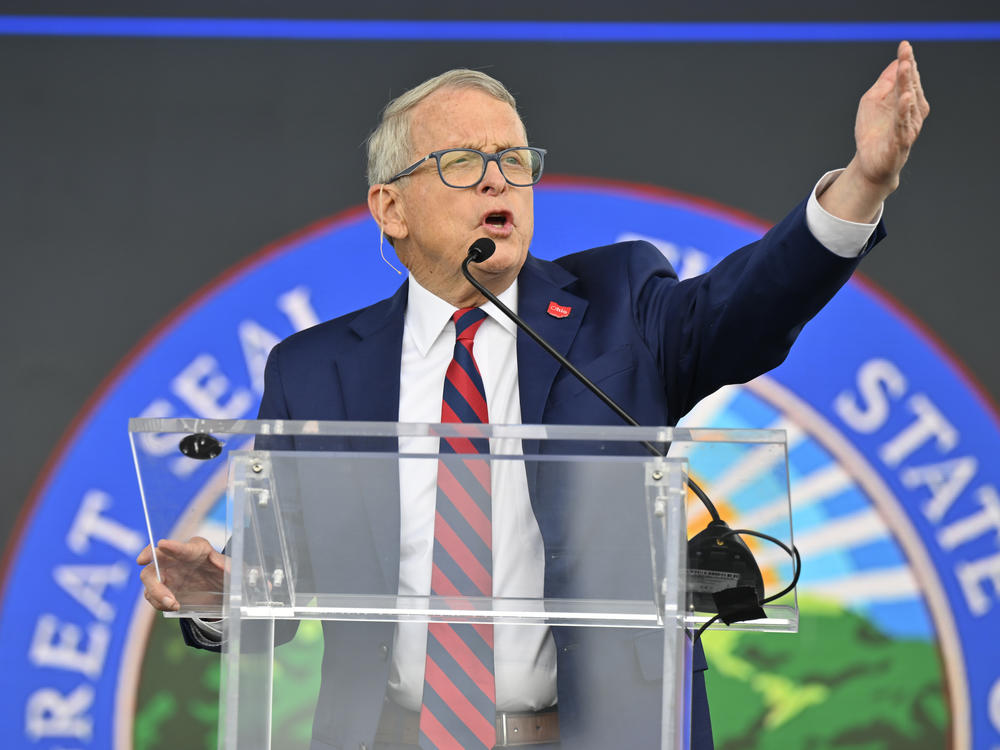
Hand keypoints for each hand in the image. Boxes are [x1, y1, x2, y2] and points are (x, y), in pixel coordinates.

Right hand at [136, 536, 226, 611]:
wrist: (215, 589)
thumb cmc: (220, 572)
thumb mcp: (228, 569)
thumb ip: (225, 565)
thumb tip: (225, 567)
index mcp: (196, 549)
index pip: (184, 547)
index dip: (173, 546)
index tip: (163, 544)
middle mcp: (177, 557)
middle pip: (156, 557)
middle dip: (153, 572)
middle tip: (166, 594)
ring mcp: (167, 570)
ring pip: (149, 576)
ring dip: (156, 593)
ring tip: (174, 605)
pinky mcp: (162, 585)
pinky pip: (150, 593)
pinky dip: (157, 602)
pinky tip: (172, 607)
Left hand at [854, 40, 929, 191]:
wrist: (870, 164)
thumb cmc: (873, 131)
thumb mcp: (872, 102)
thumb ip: (883, 83)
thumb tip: (895, 61)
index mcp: (906, 100)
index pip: (907, 78)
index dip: (906, 61)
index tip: (904, 45)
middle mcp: (912, 112)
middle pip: (910, 87)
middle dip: (907, 70)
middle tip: (905, 53)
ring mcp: (908, 126)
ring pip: (909, 103)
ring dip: (907, 85)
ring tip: (905, 68)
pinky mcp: (900, 142)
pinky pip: (903, 124)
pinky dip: (904, 111)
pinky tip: (905, 98)